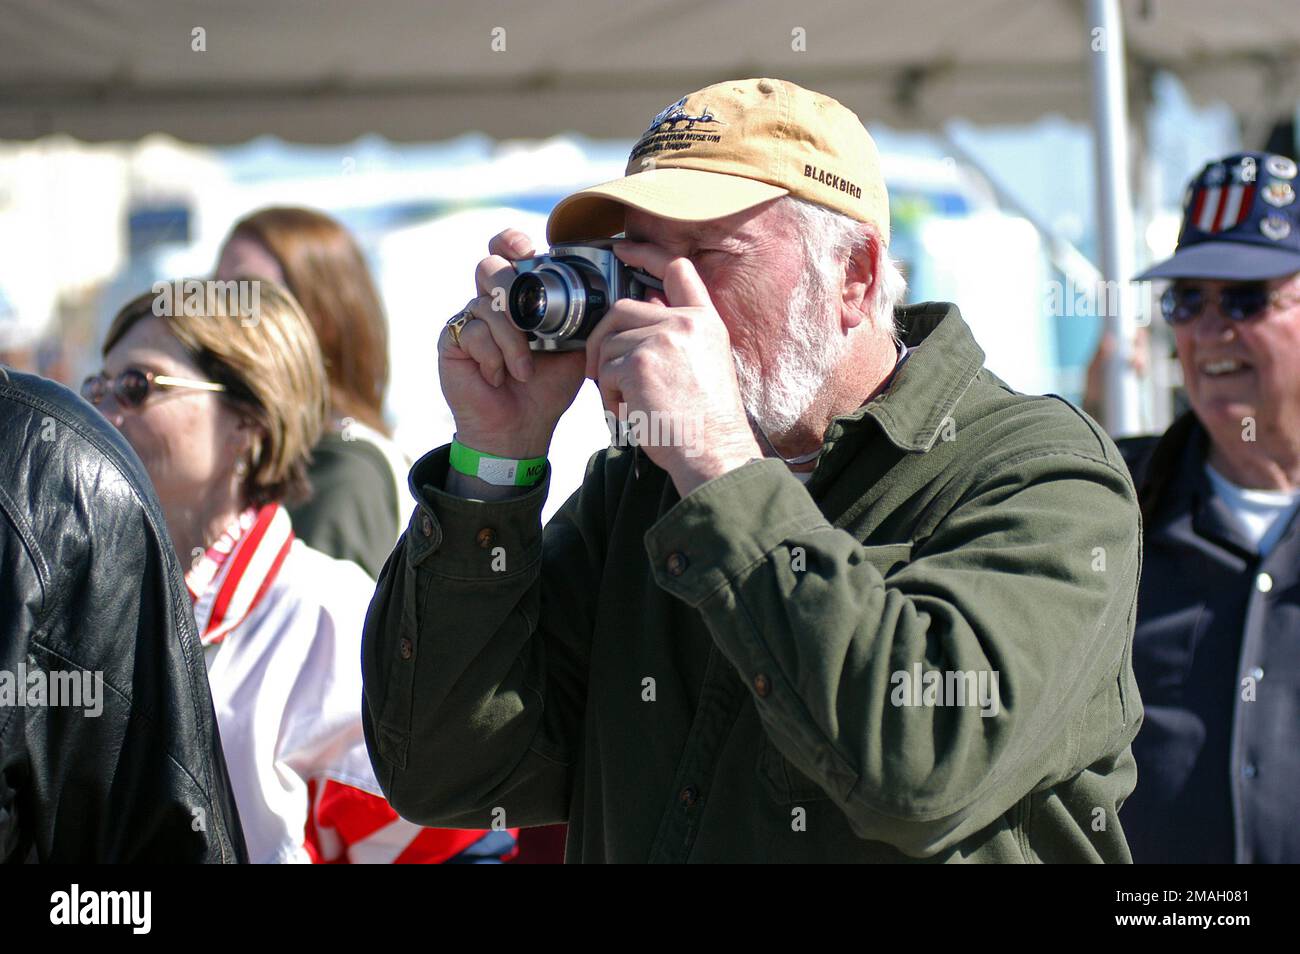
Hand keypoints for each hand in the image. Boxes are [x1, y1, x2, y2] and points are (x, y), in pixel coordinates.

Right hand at [439, 229, 585, 458]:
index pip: (506, 250)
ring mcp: (468, 320)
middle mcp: (491, 302)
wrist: (522, 427)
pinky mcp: (451, 342)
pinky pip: (472, 332)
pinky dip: (493, 357)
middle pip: (489, 266)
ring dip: (511, 340)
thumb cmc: (547, 387)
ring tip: (524, 370)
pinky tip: (499, 377)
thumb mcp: (575, 347)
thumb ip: (584, 316)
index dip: (511, 241)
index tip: (526, 250)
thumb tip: (609, 291)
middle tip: (528, 321)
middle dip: (511, 288)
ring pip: (485, 304)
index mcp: (519, 296)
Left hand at [584, 241, 761, 496]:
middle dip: (604, 339)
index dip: (646, 254)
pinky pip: (605, 372)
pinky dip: (609, 398)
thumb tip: (641, 314)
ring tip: (627, 403)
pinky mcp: (640, 362)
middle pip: (622, 308)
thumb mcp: (703, 366)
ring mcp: (663, 338)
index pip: (677, 269)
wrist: (714, 453)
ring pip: (609, 343)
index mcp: (705, 322)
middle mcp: (686, 322)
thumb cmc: (706, 423)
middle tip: (604, 372)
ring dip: (608, 377)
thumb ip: (676, 336)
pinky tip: (630, 414)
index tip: (622, 250)